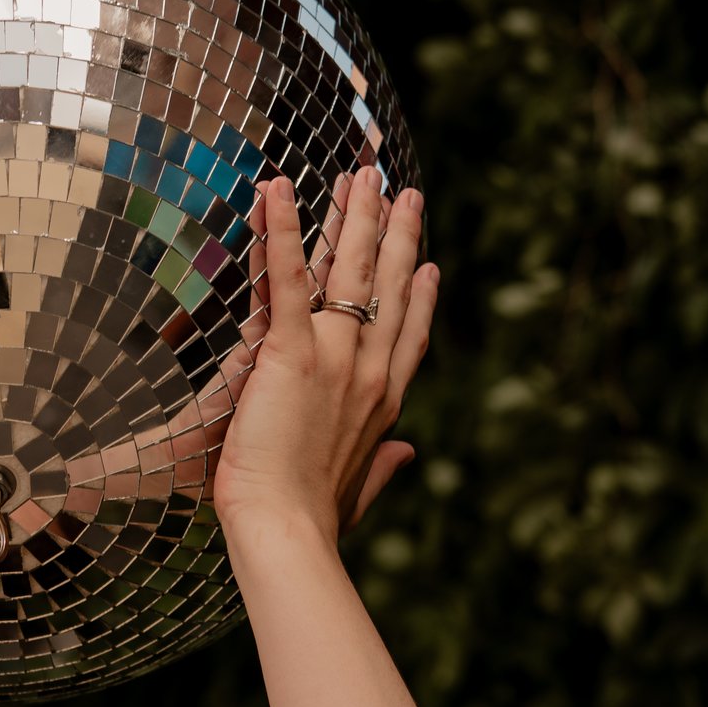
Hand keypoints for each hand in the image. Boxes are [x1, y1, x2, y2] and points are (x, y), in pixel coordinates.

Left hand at [212, 169, 437, 543]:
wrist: (285, 531)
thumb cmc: (312, 522)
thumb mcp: (357, 490)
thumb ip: (382, 465)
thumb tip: (407, 453)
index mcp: (383, 404)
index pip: (408, 337)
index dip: (420, 298)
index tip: (430, 266)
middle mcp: (368, 371)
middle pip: (388, 289)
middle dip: (395, 235)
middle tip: (402, 192)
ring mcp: (335, 357)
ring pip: (349, 272)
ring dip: (353, 217)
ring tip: (359, 175)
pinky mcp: (292, 352)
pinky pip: (287, 278)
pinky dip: (282, 230)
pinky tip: (277, 190)